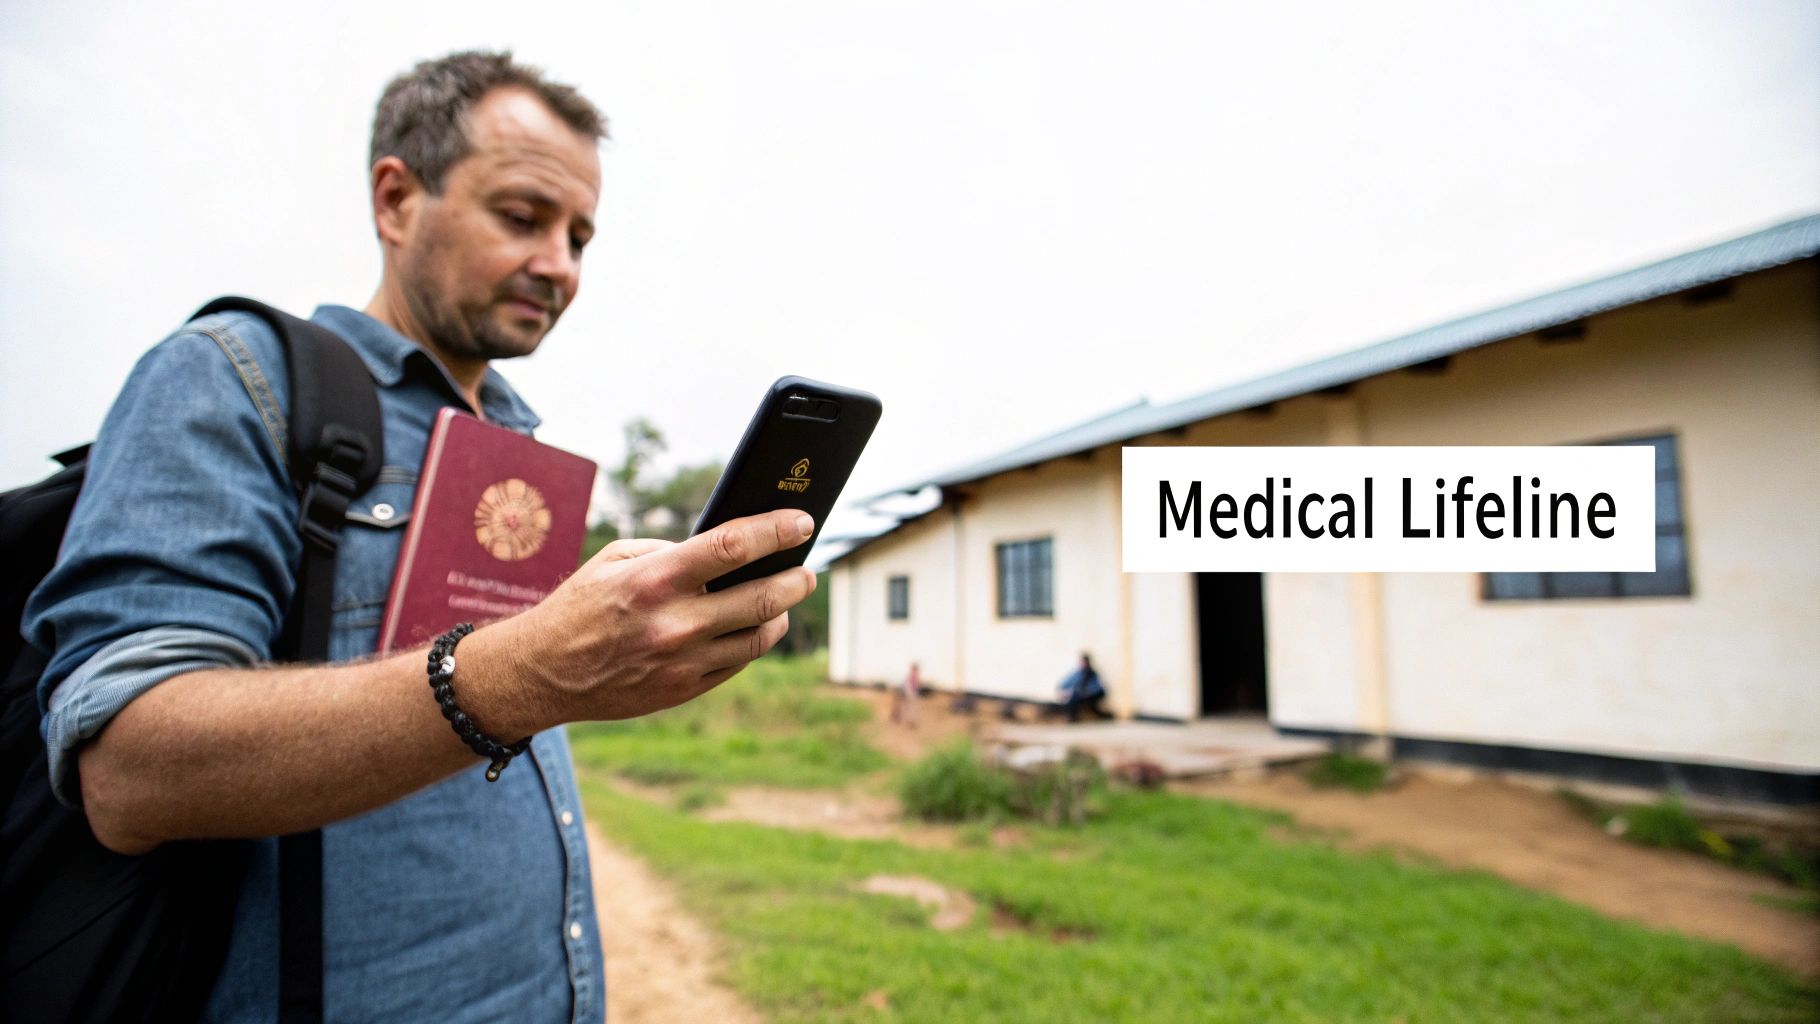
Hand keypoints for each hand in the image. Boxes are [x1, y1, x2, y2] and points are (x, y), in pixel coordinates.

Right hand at [474, 508, 818, 730]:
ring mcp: (683, 661)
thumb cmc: (580, 606)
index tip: (802, 522)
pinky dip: (756, 640)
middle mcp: (675, 622)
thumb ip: (668, 550)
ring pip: (761, 635)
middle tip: (806, 568)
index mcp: (655, 579)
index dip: (776, 531)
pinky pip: (739, 661)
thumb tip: (725, 549)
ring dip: (783, 612)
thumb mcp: (614, 560)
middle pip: (763, 597)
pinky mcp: (685, 689)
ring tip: (787, 597)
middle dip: (796, 579)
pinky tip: (758, 625)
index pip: (733, 547)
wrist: (544, 672)